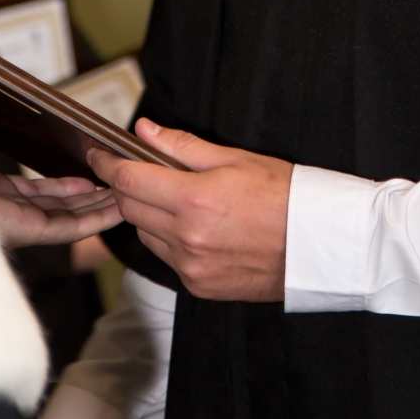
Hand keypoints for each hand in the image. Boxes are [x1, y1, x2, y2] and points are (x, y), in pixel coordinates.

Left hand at [0, 120, 121, 249]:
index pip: (32, 193)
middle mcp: (2, 212)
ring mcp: (13, 223)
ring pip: (65, 220)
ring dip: (98, 210)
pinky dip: (91, 220)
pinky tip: (116, 209)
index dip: (61, 187)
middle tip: (120, 190)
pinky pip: (62, 228)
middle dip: (88, 201)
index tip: (86, 178)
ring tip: (129, 199)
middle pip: (56, 209)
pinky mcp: (20, 230)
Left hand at [86, 118, 291, 301]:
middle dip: (125, 187)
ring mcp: (192, 267)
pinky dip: (168, 240)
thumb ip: (181, 146)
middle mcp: (187, 238)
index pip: (129, 180)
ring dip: (147, 215)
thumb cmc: (284, 194)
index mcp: (194, 200)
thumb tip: (144, 130)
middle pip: (130, 209)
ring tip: (172, 199)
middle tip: (132, 170)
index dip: (108, 164)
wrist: (319, 244)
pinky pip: (167, 259)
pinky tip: (191, 227)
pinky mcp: (199, 287)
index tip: (99, 153)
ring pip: (145, 235)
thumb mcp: (235, 158)